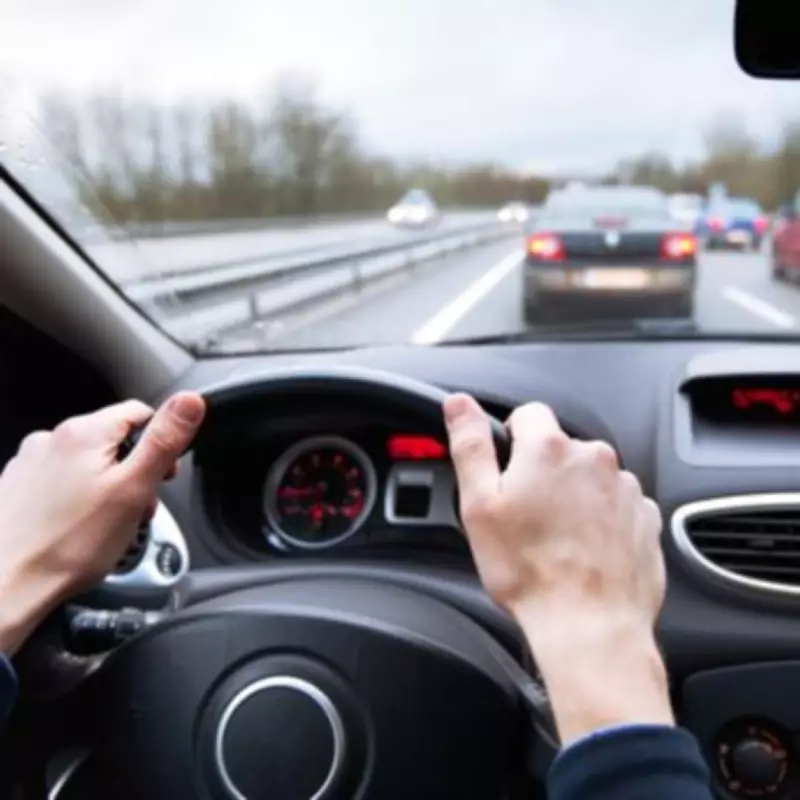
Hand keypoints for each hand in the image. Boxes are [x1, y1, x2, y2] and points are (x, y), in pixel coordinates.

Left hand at [0, 391, 204, 654]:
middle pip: (114, 440)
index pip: (140, 413)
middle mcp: (51, 439)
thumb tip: (190, 401)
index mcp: (84, 433)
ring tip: (105, 525)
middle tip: (135, 509)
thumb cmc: (68, 546)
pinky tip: (77, 528)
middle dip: (133, 471)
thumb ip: (165, 440)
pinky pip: (61, 482)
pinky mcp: (17, 488)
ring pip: (87, 463)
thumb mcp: (134, 488)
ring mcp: (30, 463)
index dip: (161, 445)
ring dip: (105, 486)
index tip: (163, 476)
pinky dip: (76, 500)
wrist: (6, 585)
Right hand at [444, 393, 671, 742]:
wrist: (589, 626)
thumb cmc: (530, 572)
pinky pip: (616, 505)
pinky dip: (601, 520)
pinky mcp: (645, 518)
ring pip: (589, 478)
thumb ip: (470, 445)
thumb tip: (459, 404)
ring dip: (573, 497)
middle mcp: (594, 459)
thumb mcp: (479, 505)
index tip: (506, 474)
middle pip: (560, 449)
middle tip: (526, 517)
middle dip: (543, 473)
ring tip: (556, 540)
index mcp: (549, 449)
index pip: (528, 414)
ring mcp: (625, 488)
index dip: (511, 440)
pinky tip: (583, 550)